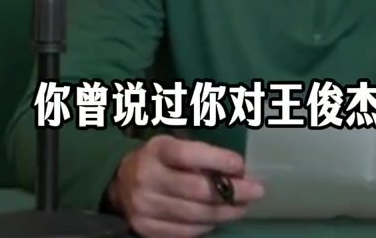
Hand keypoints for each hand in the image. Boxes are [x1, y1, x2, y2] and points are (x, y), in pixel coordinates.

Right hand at [109, 134, 264, 237]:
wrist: (119, 182)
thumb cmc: (158, 160)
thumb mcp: (173, 146)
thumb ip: (201, 155)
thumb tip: (238, 170)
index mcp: (156, 151)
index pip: (188, 155)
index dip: (217, 160)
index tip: (241, 165)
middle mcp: (146, 178)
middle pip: (196, 190)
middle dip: (232, 192)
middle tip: (256, 190)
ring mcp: (144, 206)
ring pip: (194, 215)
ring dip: (225, 212)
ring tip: (242, 206)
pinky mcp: (145, 228)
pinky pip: (185, 232)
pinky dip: (206, 226)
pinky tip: (218, 217)